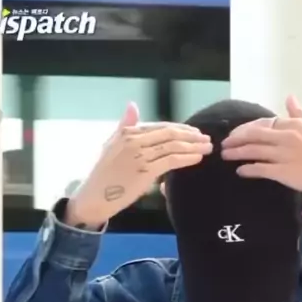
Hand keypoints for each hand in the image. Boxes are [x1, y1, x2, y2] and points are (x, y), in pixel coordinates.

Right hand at [66, 102, 212, 227]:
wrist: (95, 196)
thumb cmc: (104, 174)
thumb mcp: (111, 145)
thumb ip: (125, 126)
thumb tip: (132, 105)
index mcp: (127, 132)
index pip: (160, 126)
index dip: (180, 128)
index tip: (194, 132)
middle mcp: (134, 140)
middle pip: (170, 134)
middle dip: (191, 135)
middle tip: (206, 138)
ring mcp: (140, 155)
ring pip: (173, 146)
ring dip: (194, 146)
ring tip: (207, 147)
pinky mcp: (146, 170)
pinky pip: (171, 160)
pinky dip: (187, 158)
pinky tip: (197, 158)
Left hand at [221, 96, 301, 196]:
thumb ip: (301, 113)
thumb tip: (289, 98)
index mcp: (293, 124)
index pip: (263, 122)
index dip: (247, 128)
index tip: (238, 133)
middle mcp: (285, 137)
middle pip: (253, 135)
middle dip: (236, 138)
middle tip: (225, 143)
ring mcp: (283, 155)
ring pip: (253, 151)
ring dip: (236, 152)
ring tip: (225, 155)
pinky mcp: (283, 172)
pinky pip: (260, 169)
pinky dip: (247, 169)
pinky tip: (240, 170)